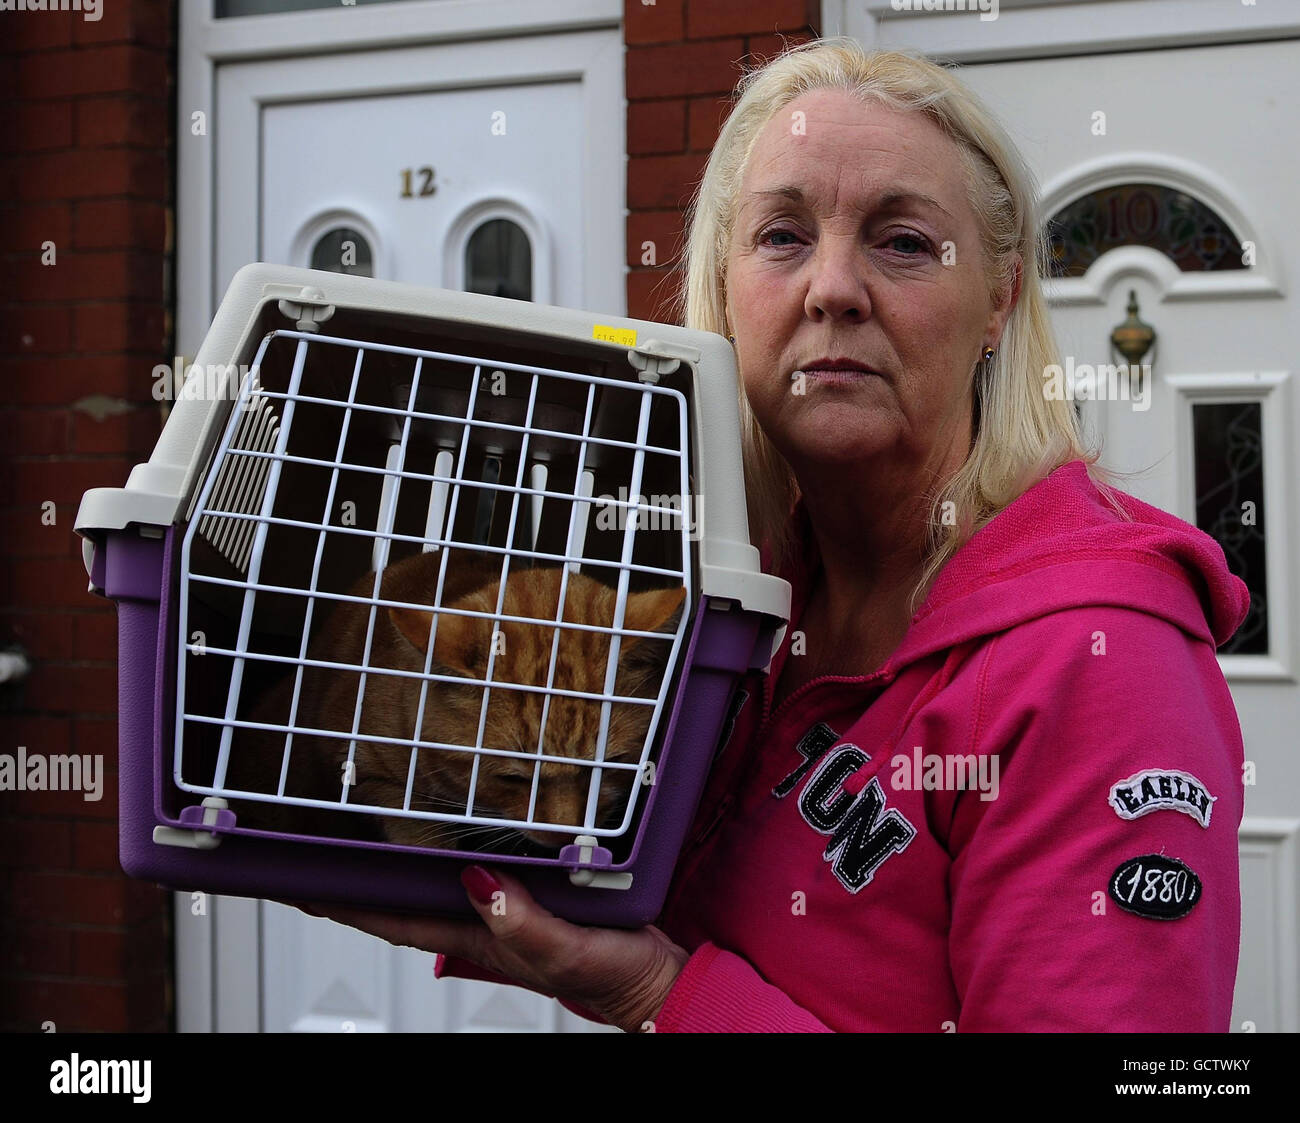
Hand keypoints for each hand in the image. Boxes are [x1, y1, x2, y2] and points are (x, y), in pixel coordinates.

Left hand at [285, 864, 688, 1032]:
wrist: (657, 980)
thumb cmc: (617, 974)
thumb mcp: (570, 949)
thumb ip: (523, 925)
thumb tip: (476, 885)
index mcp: (478, 937)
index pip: (395, 917)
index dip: (345, 901)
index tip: (300, 880)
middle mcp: (481, 923)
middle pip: (401, 899)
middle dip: (355, 879)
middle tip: (315, 845)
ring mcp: (504, 911)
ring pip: (432, 885)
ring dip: (392, 867)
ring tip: (359, 839)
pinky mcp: (533, 894)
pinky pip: (474, 873)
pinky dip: (445, 857)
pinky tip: (446, 840)